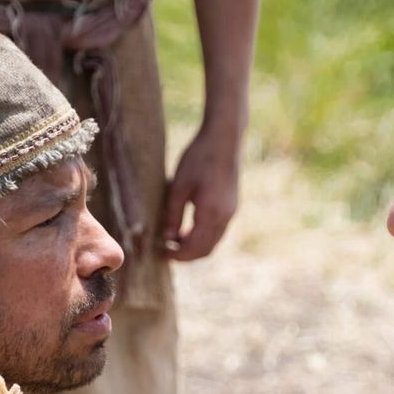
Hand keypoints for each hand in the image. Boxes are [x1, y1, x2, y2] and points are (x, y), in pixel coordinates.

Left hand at [161, 121, 241, 260]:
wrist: (224, 138)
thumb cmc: (199, 158)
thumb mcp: (179, 187)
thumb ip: (173, 215)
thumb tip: (167, 238)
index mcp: (211, 214)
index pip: (194, 247)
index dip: (178, 255)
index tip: (161, 252)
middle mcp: (225, 217)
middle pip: (206, 249)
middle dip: (186, 254)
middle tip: (166, 250)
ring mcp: (231, 212)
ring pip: (213, 241)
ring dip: (195, 245)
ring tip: (174, 238)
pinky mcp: (232, 205)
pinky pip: (218, 230)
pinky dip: (203, 235)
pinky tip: (188, 226)